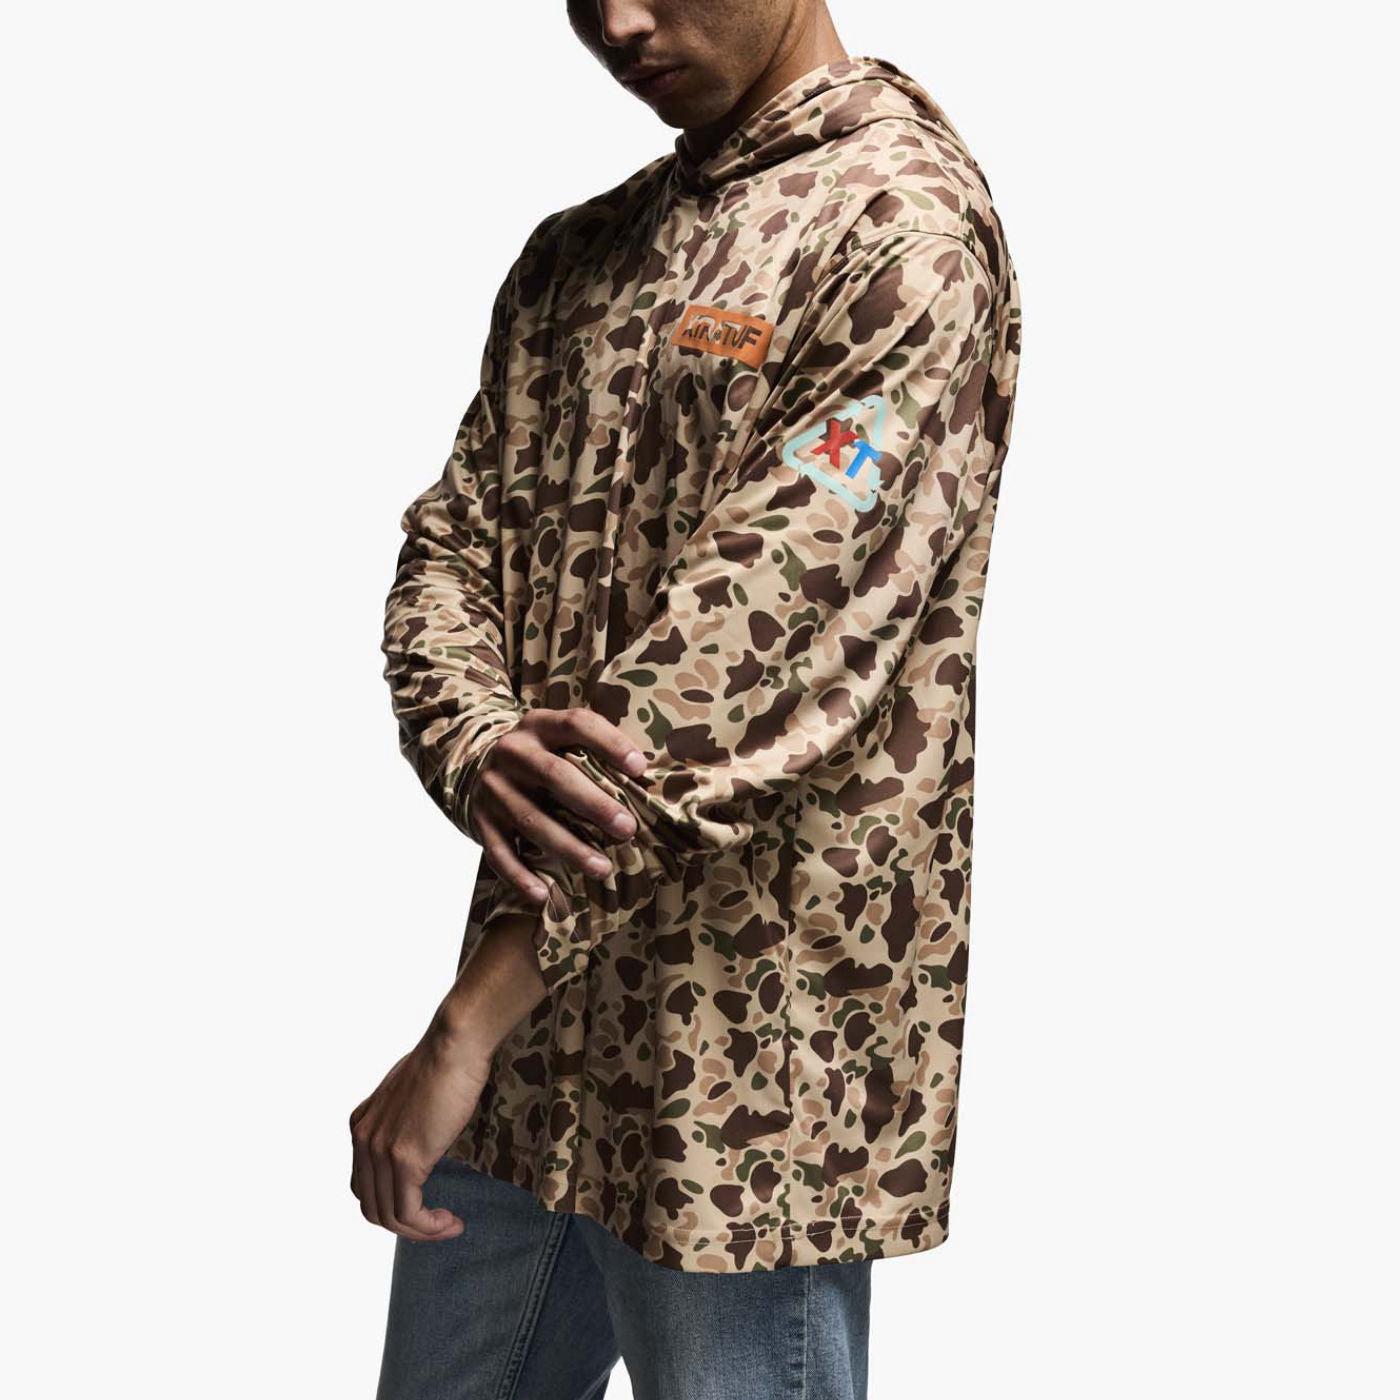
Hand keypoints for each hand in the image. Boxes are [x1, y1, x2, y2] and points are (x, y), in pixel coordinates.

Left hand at [348, 1014, 490, 1241]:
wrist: (455, 1044)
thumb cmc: (444, 1059)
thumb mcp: (411, 1095)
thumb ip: (405, 1120)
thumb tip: (422, 1137)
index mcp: (361, 1125)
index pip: (364, 1185)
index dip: (392, 1204)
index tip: (424, 1207)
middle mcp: (363, 1140)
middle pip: (371, 1207)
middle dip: (405, 1224)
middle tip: (438, 1223)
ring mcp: (380, 1151)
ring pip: (389, 1216)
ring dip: (420, 1231)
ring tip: (448, 1226)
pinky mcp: (404, 1158)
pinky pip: (408, 1212)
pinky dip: (428, 1227)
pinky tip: (449, 1221)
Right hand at [467, 706, 647, 904]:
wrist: (471, 766)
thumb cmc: (539, 757)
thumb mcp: (557, 740)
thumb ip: (593, 752)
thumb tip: (649, 780)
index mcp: (540, 725)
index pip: (577, 724)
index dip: (610, 744)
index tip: (640, 769)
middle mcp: (513, 751)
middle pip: (555, 775)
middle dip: (594, 804)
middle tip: (628, 829)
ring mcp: (493, 787)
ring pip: (532, 820)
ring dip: (569, 848)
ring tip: (602, 868)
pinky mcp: (479, 820)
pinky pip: (499, 853)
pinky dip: (520, 876)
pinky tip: (543, 896)